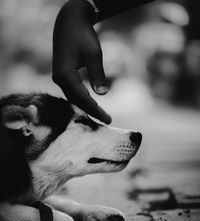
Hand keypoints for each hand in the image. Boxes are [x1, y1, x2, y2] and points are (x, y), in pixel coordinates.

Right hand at [52, 0, 110, 123]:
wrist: (68, 22)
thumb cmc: (82, 35)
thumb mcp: (93, 54)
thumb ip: (97, 74)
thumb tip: (102, 94)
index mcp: (65, 75)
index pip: (82, 99)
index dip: (96, 110)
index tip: (108, 119)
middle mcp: (59, 79)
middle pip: (76, 101)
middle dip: (92, 111)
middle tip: (107, 120)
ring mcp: (58, 78)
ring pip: (73, 98)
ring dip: (86, 107)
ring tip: (101, 115)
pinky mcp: (61, 75)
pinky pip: (72, 92)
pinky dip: (82, 99)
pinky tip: (91, 103)